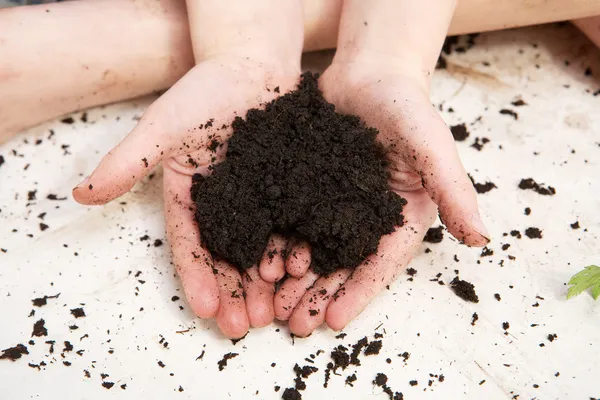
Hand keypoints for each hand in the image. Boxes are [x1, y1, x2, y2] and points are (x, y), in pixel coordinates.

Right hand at [73, 56, 299, 337]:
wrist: (254, 65)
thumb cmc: (204, 91)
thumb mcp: (164, 126)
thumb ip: (129, 160)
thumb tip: (81, 194)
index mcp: (190, 197)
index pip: (191, 244)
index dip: (198, 277)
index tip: (207, 310)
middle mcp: (223, 205)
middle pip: (228, 256)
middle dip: (236, 292)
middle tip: (246, 326)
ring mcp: (257, 199)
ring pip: (262, 247)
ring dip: (267, 283)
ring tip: (275, 312)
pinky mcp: (288, 189)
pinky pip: (293, 223)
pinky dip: (297, 249)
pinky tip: (304, 272)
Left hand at [274, 60, 488, 336]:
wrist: (369, 74)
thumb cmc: (407, 106)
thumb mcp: (432, 146)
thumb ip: (454, 189)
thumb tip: (481, 239)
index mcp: (400, 217)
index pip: (380, 263)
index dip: (358, 293)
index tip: (334, 321)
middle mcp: (367, 218)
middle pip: (342, 265)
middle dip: (318, 295)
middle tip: (295, 325)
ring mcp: (335, 205)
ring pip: (313, 249)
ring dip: (294, 280)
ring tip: (273, 306)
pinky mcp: (309, 189)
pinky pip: (291, 221)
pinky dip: (277, 243)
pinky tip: (259, 264)